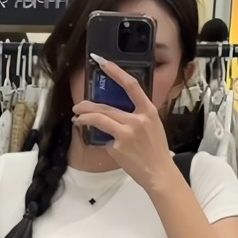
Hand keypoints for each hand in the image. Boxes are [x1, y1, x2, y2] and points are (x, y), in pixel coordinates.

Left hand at [73, 55, 178, 194]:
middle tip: (78, 106)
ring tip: (78, 119)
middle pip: (106, 106)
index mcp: (149, 111)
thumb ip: (138, 116)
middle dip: (87, 105)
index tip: (103, 63)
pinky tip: (102, 144)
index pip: (131, 86)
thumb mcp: (153, 126)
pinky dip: (101, 141)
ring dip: (84, 118)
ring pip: (99, 119)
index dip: (116, 72)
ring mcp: (126, 133)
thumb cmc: (156, 151)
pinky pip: (104, 140)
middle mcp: (137, 120)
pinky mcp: (118, 147)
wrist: (159, 174)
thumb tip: (118, 111)